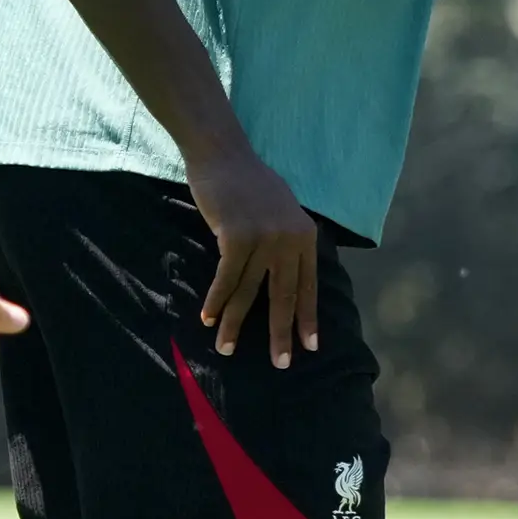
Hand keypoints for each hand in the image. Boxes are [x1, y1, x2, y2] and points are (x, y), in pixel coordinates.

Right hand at [189, 140, 318, 365]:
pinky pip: (226, 279)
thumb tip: (286, 273)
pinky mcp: (238, 237)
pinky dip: (215, 301)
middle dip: (280, 333)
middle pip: (285, 296)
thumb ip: (288, 241)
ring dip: (234, 323)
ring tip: (226, 349)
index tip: (309, 347)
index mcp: (306, 236)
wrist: (224, 155)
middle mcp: (290, 240)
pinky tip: (208, 319)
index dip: (307, 318)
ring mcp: (265, 239)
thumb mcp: (281, 212)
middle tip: (281, 363)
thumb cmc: (249, 184)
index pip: (308, 286)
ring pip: (249, 292)